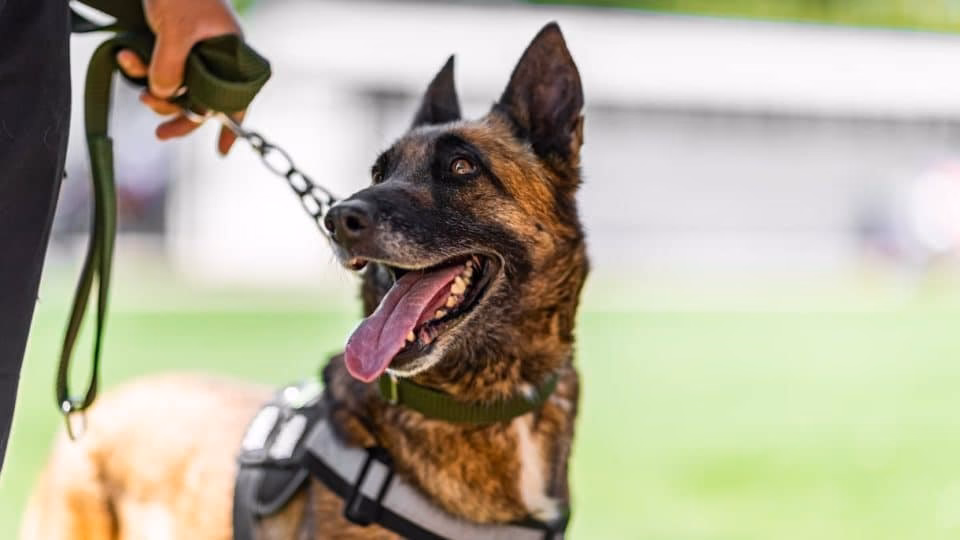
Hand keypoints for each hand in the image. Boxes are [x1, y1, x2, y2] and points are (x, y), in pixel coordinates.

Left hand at [115, 0, 243, 154]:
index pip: (237, 98)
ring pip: (176, 88)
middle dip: (178, 116)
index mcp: (231, 53)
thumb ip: (170, 68)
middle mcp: (214, 56)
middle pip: (202, 100)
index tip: (223, 152)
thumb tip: (161, 96)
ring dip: (153, 90)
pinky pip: (157, 69)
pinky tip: (125, 58)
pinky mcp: (168, 45)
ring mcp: (191, 51)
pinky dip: (139, 68)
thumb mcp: (175, 31)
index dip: (231, 126)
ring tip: (134, 79)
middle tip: (159, 133)